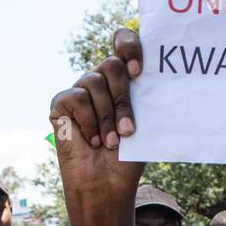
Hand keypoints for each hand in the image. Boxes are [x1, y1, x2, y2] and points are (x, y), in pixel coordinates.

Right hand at [48, 27, 145, 214]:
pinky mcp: (61, 102)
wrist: (107, 182)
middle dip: (124, 96)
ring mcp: (80, 90)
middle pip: (112, 63)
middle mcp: (101, 81)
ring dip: (108, 116)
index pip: (124, 43)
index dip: (130, 46)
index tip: (139, 71)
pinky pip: (78, 98)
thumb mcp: (145, 122)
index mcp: (124, 80)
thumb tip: (164, 72)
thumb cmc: (129, 155)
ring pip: (95, 80)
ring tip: (113, 142)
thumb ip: (146, 94)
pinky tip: (93, 141)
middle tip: (129, 127)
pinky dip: (90, 122)